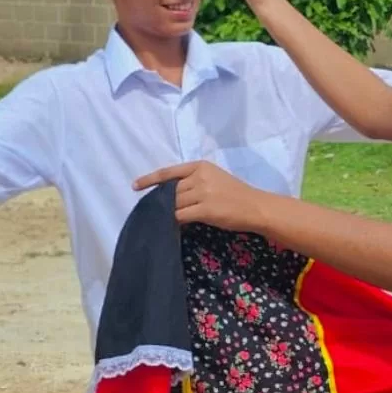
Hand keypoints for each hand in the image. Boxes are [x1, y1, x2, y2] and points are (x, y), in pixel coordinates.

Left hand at [133, 160, 270, 231]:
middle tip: (153, 211)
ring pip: (174, 204)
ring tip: (162, 220)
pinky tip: (173, 226)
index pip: (169, 172)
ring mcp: (203, 192)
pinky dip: (174, 221)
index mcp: (201, 166)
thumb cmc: (237, 194)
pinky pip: (181, 216)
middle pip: (171, 191)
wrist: (256, 207)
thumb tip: (171, 196)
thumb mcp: (215, 179)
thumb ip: (194, 182)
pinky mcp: (205, 210)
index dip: (150, 179)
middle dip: (161, 202)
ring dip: (167, 213)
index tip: (135, 186)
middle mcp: (200, 176)